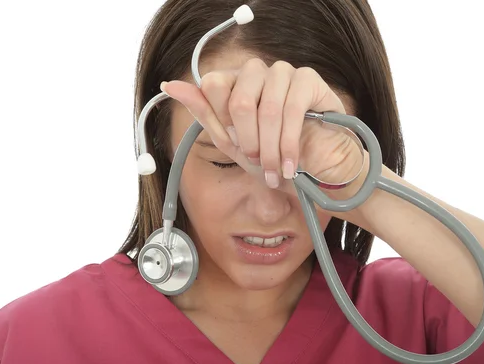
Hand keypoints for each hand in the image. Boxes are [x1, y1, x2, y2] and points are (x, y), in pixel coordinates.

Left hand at [160, 58, 367, 197]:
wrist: (314, 170)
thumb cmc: (272, 155)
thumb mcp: (231, 142)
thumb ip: (204, 113)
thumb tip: (169, 85)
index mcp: (234, 81)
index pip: (213, 86)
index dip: (224, 124)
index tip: (238, 146)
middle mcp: (257, 71)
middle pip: (238, 99)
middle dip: (248, 141)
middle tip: (258, 161)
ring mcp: (284, 72)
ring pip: (266, 109)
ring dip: (270, 149)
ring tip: (277, 170)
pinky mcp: (309, 80)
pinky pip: (292, 111)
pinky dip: (288, 146)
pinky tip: (292, 165)